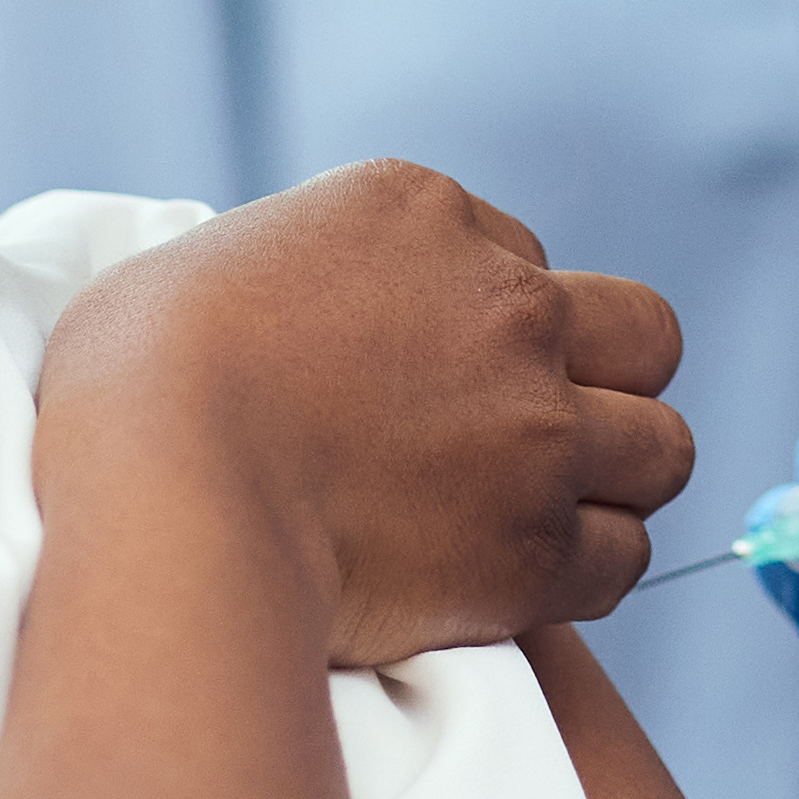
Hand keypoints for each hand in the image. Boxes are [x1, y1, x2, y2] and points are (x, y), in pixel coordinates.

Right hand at [39, 161, 685, 662]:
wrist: (164, 484)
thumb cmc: (137, 380)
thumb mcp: (212, 263)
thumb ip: (300, 278)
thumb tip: (302, 327)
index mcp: (425, 216)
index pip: (523, 258)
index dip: (486, 327)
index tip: (432, 379)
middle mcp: (509, 307)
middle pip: (644, 336)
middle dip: (607, 383)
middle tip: (537, 436)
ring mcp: (538, 426)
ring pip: (661, 449)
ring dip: (613, 483)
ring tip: (541, 515)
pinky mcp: (538, 545)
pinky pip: (624, 560)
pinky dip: (586, 574)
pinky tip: (525, 582)